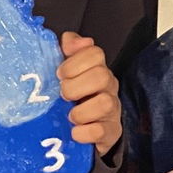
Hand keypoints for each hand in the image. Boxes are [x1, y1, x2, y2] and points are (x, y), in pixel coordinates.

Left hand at [57, 32, 121, 152]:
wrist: (84, 133)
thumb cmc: (73, 98)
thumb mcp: (66, 72)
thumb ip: (67, 50)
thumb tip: (68, 40)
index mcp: (97, 69)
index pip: (95, 53)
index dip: (75, 62)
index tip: (60, 74)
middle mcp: (108, 87)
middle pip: (101, 76)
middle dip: (75, 86)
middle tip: (63, 95)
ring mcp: (112, 110)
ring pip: (105, 103)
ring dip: (81, 111)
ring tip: (70, 116)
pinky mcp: (110, 132)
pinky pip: (101, 131)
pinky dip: (84, 132)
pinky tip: (74, 132)